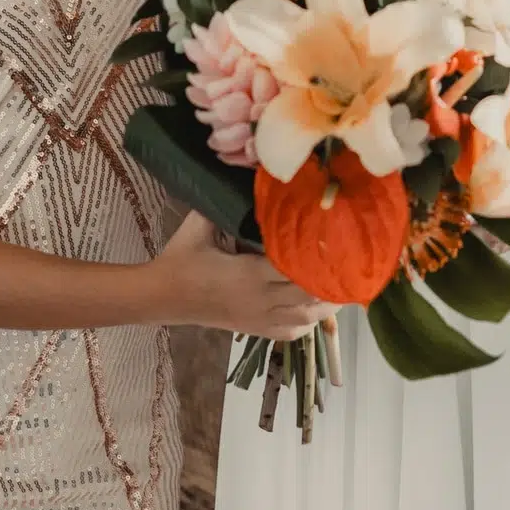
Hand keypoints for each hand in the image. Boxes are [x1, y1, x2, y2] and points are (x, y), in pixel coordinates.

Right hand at [149, 213, 333, 339]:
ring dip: (326, 303)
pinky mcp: (254, 331)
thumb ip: (225, 204)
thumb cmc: (181, 258)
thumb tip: (249, 176)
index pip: (295, 268)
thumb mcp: (200, 224)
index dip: (319, 257)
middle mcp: (260, 299)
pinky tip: (315, 307)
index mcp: (249, 273)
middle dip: (331, 279)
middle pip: (309, 295)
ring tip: (341, 282)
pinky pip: (291, 332)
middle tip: (347, 258)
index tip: (337, 240)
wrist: (161, 296)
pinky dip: (309, 322)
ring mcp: (258, 319)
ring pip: (306, 318)